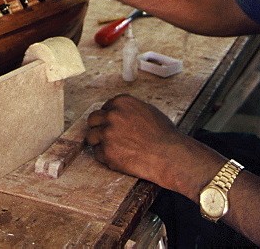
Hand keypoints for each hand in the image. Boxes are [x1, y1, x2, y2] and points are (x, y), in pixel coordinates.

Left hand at [85, 94, 221, 196]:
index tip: (113, 126)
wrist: (168, 154)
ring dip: (99, 142)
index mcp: (121, 102)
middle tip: (107, 137)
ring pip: (91, 136)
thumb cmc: (163, 134)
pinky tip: (119, 157)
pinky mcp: (106, 151)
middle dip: (98, 128)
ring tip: (113, 148)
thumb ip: (129, 109)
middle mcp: (112, 115)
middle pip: (93, 120)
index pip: (104, 108)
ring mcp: (107, 133)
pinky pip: (97, 153)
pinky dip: (105, 156)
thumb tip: (118, 112)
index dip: (108, 118)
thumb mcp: (147, 110)